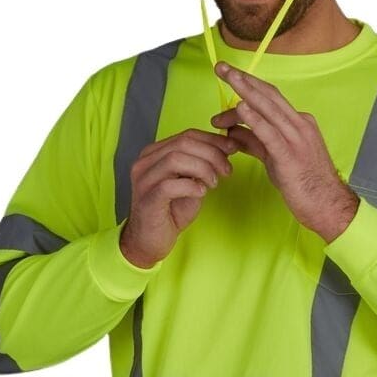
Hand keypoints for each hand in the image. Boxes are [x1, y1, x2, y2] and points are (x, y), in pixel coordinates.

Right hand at [120, 126, 238, 266]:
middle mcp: (145, 162)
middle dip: (212, 154)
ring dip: (202, 169)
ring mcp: (144, 179)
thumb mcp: (190, 183)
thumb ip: (201, 166)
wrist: (150, 241)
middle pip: (183, 143)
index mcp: (155, 153)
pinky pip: (170, 185)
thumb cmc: (170, 212)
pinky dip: (191, 186)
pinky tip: (201, 193)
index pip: (187, 135)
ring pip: (176, 159)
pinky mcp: (147, 198)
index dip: (213, 140)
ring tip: (214, 183)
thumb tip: (225, 149)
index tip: (232, 148)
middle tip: (227, 170)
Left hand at [211, 63, 359, 242]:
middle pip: (268, 95)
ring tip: (227, 77)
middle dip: (243, 79)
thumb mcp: (275, 158)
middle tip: (221, 67)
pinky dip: (254, 118)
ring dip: (245, 90)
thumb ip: (255, 142)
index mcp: (299, 123)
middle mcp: (299, 125)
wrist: (327, 205)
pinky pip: (269, 133)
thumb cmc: (304, 185)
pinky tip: (240, 108)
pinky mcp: (289, 155)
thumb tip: (233, 132)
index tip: (230, 77)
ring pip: (268, 108)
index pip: (269, 99)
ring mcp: (296, 138)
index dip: (248, 86)